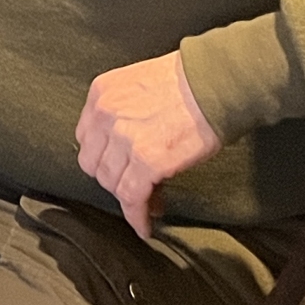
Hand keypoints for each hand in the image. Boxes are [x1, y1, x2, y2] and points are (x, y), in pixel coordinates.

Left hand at [75, 52, 222, 239]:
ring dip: (128, 197)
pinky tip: (146, 224)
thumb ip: (123, 111)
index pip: (87, 139)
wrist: (216, 81)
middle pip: (94, 164)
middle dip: (114, 178)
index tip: (120, 167)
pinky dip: (137, 215)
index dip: (104, 157)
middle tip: (136, 185)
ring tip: (149, 201)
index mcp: (101, 93)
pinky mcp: (148, 161)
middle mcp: (106, 115)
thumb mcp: (138, 84)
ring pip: (111, 183)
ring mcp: (125, 138)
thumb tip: (127, 150)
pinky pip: (132, 197)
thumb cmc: (188, 80)